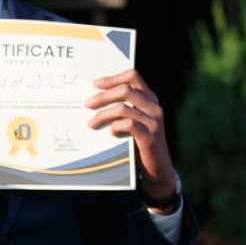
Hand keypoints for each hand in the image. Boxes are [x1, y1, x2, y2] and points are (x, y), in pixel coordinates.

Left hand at [86, 67, 177, 206]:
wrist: (158, 167)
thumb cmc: (141, 142)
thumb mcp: (136, 121)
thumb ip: (124, 108)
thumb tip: (96, 99)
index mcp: (150, 99)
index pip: (133, 76)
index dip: (112, 78)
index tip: (95, 84)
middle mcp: (154, 107)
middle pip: (126, 89)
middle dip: (103, 96)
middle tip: (87, 104)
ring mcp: (153, 121)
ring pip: (124, 108)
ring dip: (103, 115)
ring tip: (91, 123)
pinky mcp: (150, 137)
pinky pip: (129, 125)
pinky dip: (116, 127)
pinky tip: (111, 133)